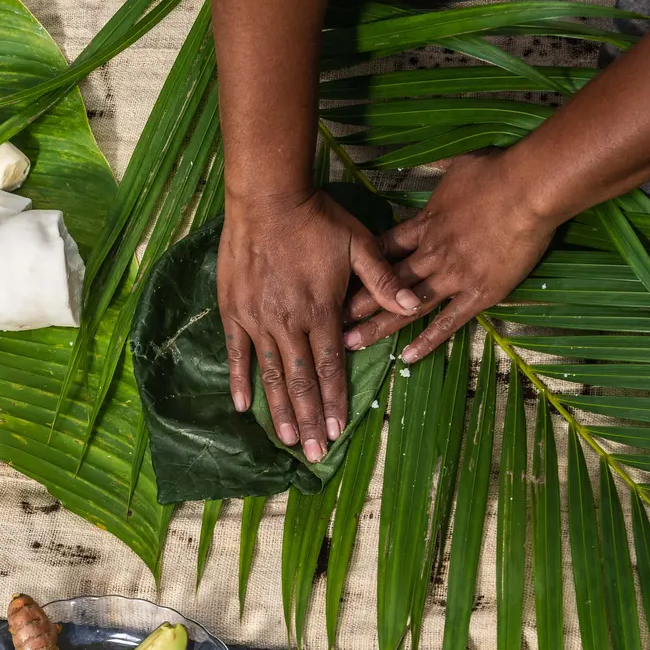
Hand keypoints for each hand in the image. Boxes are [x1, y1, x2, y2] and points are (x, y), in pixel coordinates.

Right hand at [219, 189, 407, 459]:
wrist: (267, 197)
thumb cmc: (317, 219)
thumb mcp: (360, 244)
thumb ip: (384, 280)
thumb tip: (415, 305)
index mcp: (321, 311)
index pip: (330, 367)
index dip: (334, 401)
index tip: (337, 430)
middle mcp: (288, 323)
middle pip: (300, 381)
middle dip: (307, 419)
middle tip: (312, 451)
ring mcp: (258, 319)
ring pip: (270, 373)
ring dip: (278, 409)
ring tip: (283, 439)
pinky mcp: (234, 310)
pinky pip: (237, 352)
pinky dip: (240, 380)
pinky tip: (242, 405)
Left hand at [343, 150, 561, 362]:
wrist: (528, 188)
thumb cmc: (496, 171)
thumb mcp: (457, 163)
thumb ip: (438, 166)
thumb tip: (430, 156)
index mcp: (425, 224)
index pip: (384, 248)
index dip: (360, 264)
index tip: (340, 278)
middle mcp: (432, 254)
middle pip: (384, 280)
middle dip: (355, 301)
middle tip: (330, 318)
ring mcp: (453, 276)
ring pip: (406, 305)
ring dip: (378, 325)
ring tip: (352, 342)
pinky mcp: (478, 293)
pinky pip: (447, 322)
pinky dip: (427, 340)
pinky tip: (407, 357)